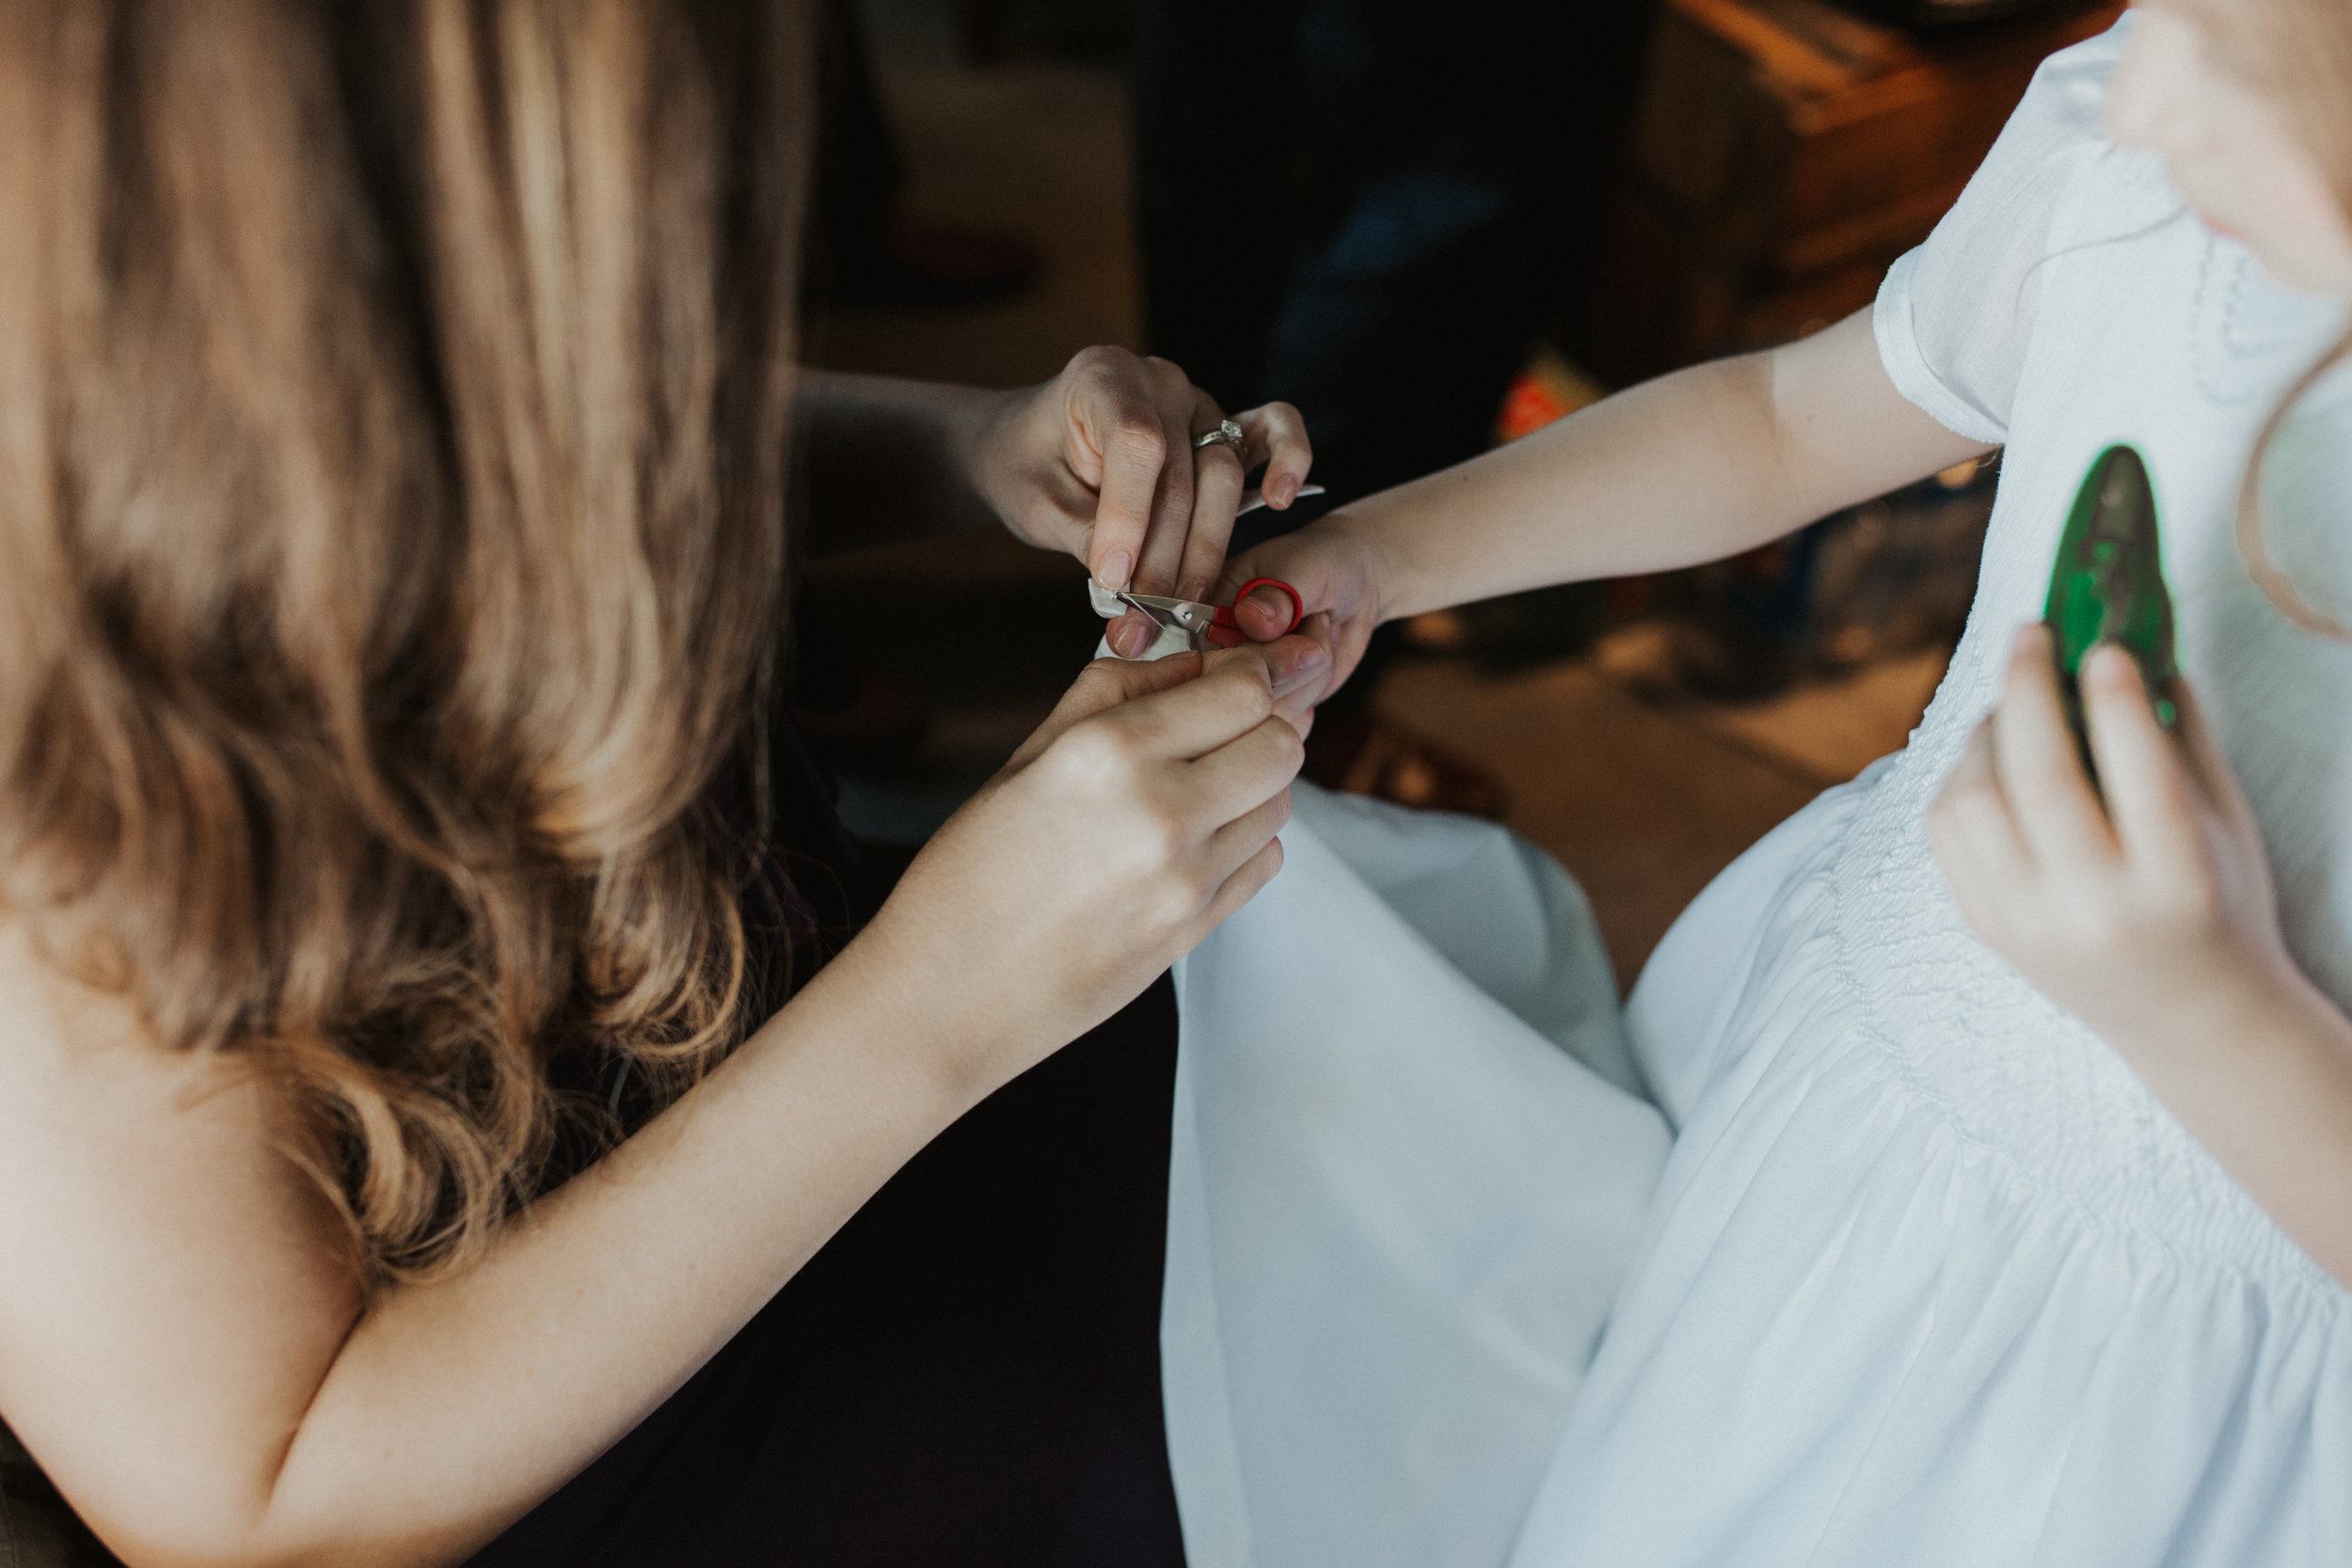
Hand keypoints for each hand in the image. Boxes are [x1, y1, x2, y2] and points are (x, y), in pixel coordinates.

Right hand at [857, 639, 1316, 1089]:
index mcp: (1108, 753)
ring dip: (1255, 783)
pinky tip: (1194, 840)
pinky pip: (1265, 860)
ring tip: (1198, 786)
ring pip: (1281, 802)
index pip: (1243, 689)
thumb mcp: (1024, 759)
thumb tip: (1188, 660)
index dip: (1254, 671)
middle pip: (1282, 742)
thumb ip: (1113, 694)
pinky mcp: (1197, 929)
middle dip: (1264, 723)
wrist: (946, 997)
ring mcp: (1187, 879)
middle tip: (1225, 725)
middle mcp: (1161, 811)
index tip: (1244, 670)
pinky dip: (1246, 839)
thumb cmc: (968, 874)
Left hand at [963, 344, 1311, 596]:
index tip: (1113, 581)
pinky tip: (1278, 497)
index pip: (1136, 443)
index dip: (1130, 517)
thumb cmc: (1027, 468)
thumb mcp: (1037, 505)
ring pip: (1222, 475)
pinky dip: (1288, 457)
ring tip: (1182, 606)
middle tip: (1144, 622)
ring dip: (1205, 549)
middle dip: (1165, 557)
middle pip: (1183, 473)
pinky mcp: (1223, 427)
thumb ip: (1086, 538)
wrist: (1028, 445)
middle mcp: (1158, 381)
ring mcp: (1197, 402)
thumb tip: (1130, 591)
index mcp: (1104, 377)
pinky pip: (1272, 429)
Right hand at [1206, 516, 1388, 727]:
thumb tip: (1251, 619)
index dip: (1254, 652)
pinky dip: (1316, 688)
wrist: (1352, 586)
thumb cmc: (1317, 564)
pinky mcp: (1263, 710)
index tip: (1297, 621)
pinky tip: (1318, 660)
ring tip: (1318, 631)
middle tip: (1318, 620)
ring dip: (1310, 672)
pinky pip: (1287, 722)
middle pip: (1235, 693)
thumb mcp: (1299, 568)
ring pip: (1266, 712)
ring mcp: (1234, 689)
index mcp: (1196, 614)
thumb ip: (1276, 595)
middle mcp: (1207, 656)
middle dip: (1292, 659)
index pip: (1203, 657)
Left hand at [1929, 625, 2294, 1063]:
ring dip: (1984, 732)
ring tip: (2012, 701)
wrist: (2189, 1019)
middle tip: (2032, 632)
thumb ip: (2184, 739)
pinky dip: (1959, 777)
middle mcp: (2094, 908)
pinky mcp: (1986, 928)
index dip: (2114, 700)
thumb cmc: (2221, 907)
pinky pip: (1946, 833)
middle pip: (2037, 778)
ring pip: (1973, 801)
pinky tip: (1989, 754)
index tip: (2103, 643)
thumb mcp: (2228, 827)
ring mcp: (2028, 924)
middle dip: (2028, 689)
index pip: (2138, 775)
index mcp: (2177, 883)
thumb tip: (2136, 642)